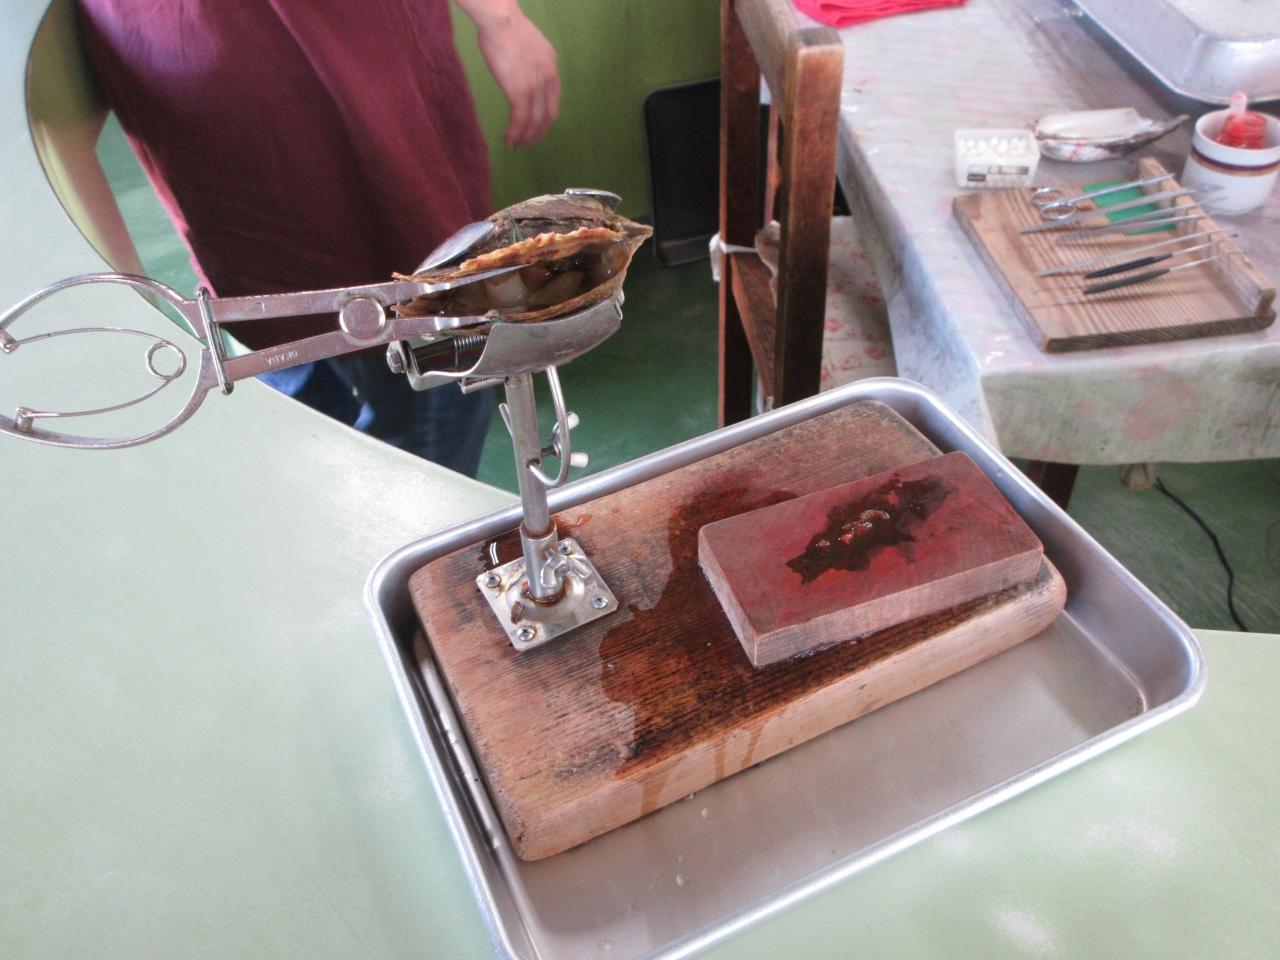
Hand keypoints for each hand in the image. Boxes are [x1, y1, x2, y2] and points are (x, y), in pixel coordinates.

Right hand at [472, 5, 559, 146]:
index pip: (553, 100)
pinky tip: (509, 139)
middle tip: (528, 142)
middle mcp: (548, 78)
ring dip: (525, 137)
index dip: (545, 117)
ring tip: (516, 145)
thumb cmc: (505, 27)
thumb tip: (520, 72)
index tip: (537, 126)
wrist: (500, 20)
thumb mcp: (527, 45)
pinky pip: (520, 120)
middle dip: (538, 132)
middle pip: (547, 115)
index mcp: (552, 66)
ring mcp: (536, 86)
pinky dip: (515, 133)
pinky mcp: (520, 91)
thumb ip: (529, 62)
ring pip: (534, 121)